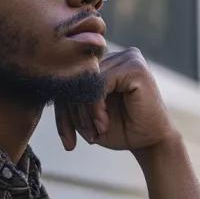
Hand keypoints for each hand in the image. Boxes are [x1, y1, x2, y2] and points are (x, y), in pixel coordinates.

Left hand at [54, 47, 178, 152]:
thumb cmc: (120, 129)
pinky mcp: (135, 67)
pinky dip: (95, 107)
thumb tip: (47, 84)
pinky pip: (100, 84)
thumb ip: (71, 97)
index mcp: (107, 62)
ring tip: (92, 133)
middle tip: (73, 140)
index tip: (67, 139)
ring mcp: (128, 57)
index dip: (63, 107)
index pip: (72, 77)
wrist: (151, 143)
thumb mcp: (87, 115)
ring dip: (83, 112)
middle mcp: (117, 55)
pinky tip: (103, 124)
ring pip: (86, 81)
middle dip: (70, 112)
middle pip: (77, 77)